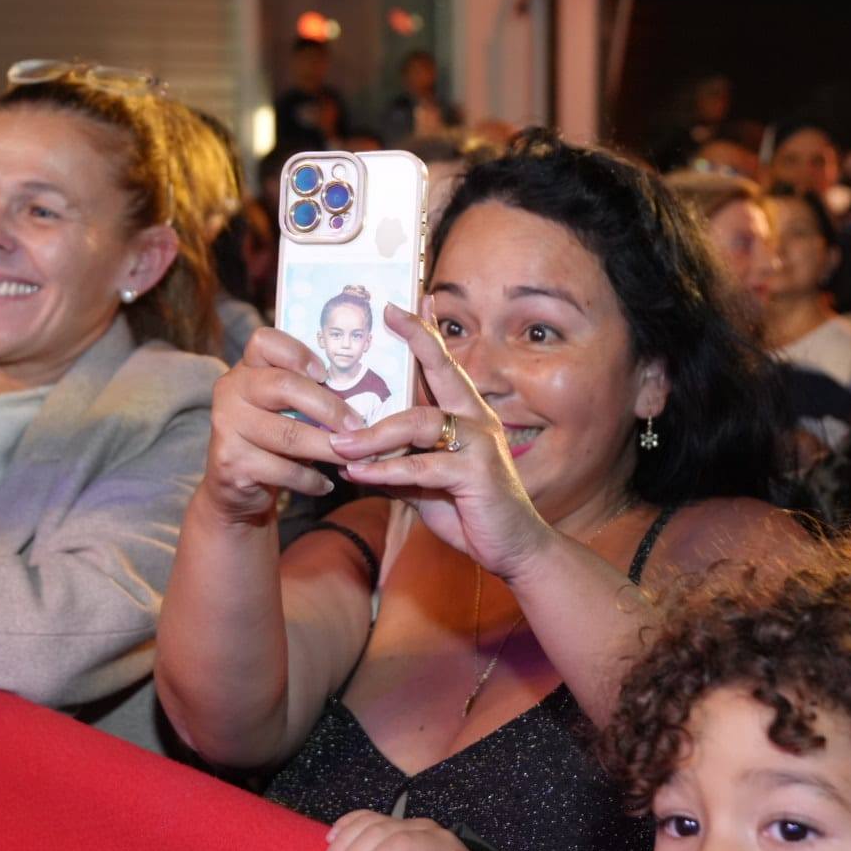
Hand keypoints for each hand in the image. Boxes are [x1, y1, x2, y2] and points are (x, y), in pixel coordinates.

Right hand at [199, 326, 365, 523]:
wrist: (234, 488)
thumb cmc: (271, 441)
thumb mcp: (284, 410)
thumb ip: (307, 396)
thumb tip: (363, 396)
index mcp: (246, 369)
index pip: (265, 342)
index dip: (298, 354)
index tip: (325, 374)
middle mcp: (231, 391)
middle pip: (284, 387)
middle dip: (330, 408)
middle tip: (358, 427)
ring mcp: (227, 426)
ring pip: (288, 434)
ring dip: (327, 448)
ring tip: (352, 457)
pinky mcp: (231, 461)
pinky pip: (282, 469)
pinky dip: (311, 479)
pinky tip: (326, 484)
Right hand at [316, 810, 498, 850]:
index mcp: (441, 844)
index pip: (404, 843)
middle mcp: (422, 828)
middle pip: (381, 833)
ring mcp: (405, 824)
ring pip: (368, 823)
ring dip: (342, 844)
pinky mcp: (393, 826)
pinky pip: (365, 817)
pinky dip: (345, 826)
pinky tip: (329, 840)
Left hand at [328, 299, 550, 584]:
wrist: (511, 548)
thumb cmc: (467, 509)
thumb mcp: (423, 482)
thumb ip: (394, 461)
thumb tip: (351, 454)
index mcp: (466, 413)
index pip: (444, 364)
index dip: (425, 332)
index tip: (404, 302)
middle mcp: (476, 419)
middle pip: (443, 370)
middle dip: (417, 340)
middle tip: (386, 316)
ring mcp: (480, 444)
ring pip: (419, 423)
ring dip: (374, 434)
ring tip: (339, 444)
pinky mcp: (476, 474)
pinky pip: (422, 467)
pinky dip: (386, 471)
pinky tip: (357, 475)